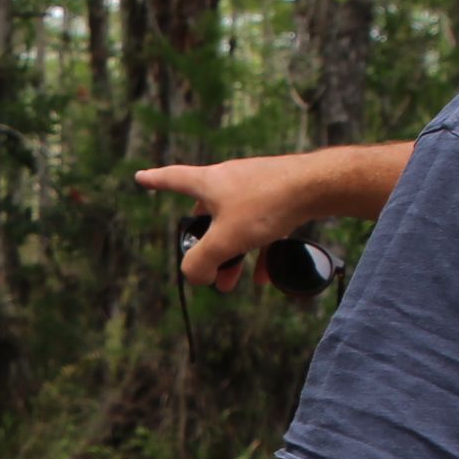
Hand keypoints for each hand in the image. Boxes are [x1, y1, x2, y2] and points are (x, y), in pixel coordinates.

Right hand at [137, 151, 324, 293]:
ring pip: (236, 223)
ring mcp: (256, 185)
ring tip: (234, 281)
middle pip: (207, 212)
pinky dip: (259, 248)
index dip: (155, 181)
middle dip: (205, 245)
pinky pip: (261, 225)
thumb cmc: (267, 205)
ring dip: (233, 253)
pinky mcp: (279, 194)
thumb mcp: (226, 240)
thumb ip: (202, 261)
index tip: (141, 177)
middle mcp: (230, 179)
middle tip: (205, 271)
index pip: (173, 179)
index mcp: (209, 182)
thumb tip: (194, 276)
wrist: (317, 185)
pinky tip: (266, 274)